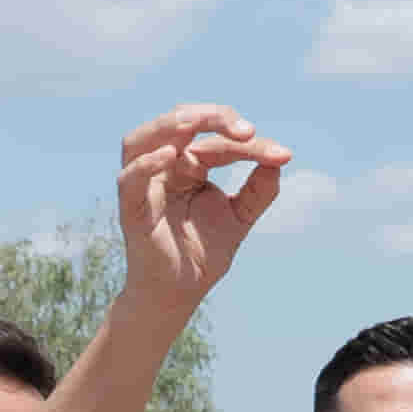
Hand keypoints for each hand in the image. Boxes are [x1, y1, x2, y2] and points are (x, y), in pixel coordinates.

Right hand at [113, 103, 291, 303]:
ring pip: (142, 139)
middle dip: (212, 117)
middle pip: (179, 123)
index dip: (249, 144)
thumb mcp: (239, 216)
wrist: (180, 294)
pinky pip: (129, 178)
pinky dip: (146, 164)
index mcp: (188, 165)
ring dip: (169, 124)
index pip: (217, 140)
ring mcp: (144, 185)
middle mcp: (163, 168)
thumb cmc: (202, 254)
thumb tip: (279, 162)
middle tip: (247, 131)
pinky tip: (170, 155)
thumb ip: (258, 190)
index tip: (283, 155)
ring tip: (198, 121)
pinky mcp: (130, 208)